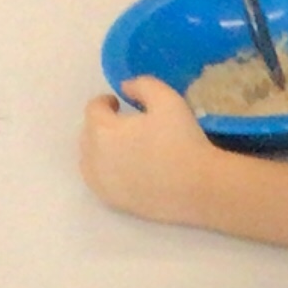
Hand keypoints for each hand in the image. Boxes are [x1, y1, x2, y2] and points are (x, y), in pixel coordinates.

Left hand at [81, 78, 231, 227]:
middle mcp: (95, 157)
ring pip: (88, 160)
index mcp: (103, 130)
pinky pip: (98, 183)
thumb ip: (142, 85)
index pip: (93, 109)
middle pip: (88, 134)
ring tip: (119, 149)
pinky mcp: (114, 202)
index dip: (105, 103)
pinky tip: (121, 170)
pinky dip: (103, 172)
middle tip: (122, 125)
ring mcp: (103, 183)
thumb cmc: (183, 141)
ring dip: (99, 149)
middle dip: (101, 126)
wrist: (199, 188)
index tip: (118, 103)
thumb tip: (125, 87)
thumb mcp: (167, 99)